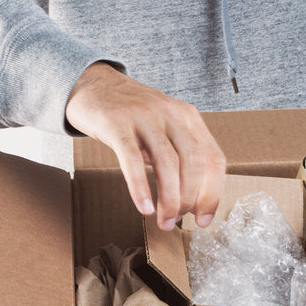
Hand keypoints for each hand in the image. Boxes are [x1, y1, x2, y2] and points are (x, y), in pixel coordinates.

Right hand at [65, 62, 225, 229]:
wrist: (92, 84)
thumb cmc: (130, 114)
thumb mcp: (164, 125)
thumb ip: (179, 153)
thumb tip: (190, 199)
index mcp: (188, 117)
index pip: (213, 159)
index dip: (213, 194)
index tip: (204, 219)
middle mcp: (170, 114)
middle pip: (194, 163)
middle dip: (190, 200)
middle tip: (178, 221)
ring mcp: (144, 117)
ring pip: (167, 163)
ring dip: (169, 199)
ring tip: (164, 221)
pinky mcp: (116, 124)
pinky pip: (132, 160)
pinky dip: (140, 187)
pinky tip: (144, 207)